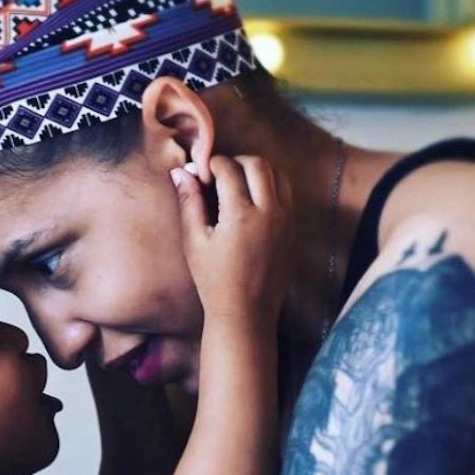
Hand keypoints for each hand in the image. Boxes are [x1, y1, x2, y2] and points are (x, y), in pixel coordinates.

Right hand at [172, 155, 293, 329]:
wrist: (246, 313)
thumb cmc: (213, 280)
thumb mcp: (194, 241)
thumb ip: (189, 202)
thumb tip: (181, 172)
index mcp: (241, 215)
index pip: (229, 168)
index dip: (212, 164)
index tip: (201, 173)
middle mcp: (270, 213)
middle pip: (258, 163)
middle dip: (235, 161)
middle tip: (218, 175)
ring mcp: (287, 220)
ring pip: (278, 174)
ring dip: (256, 171)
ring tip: (236, 185)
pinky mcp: (294, 229)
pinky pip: (287, 193)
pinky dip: (270, 186)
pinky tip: (251, 201)